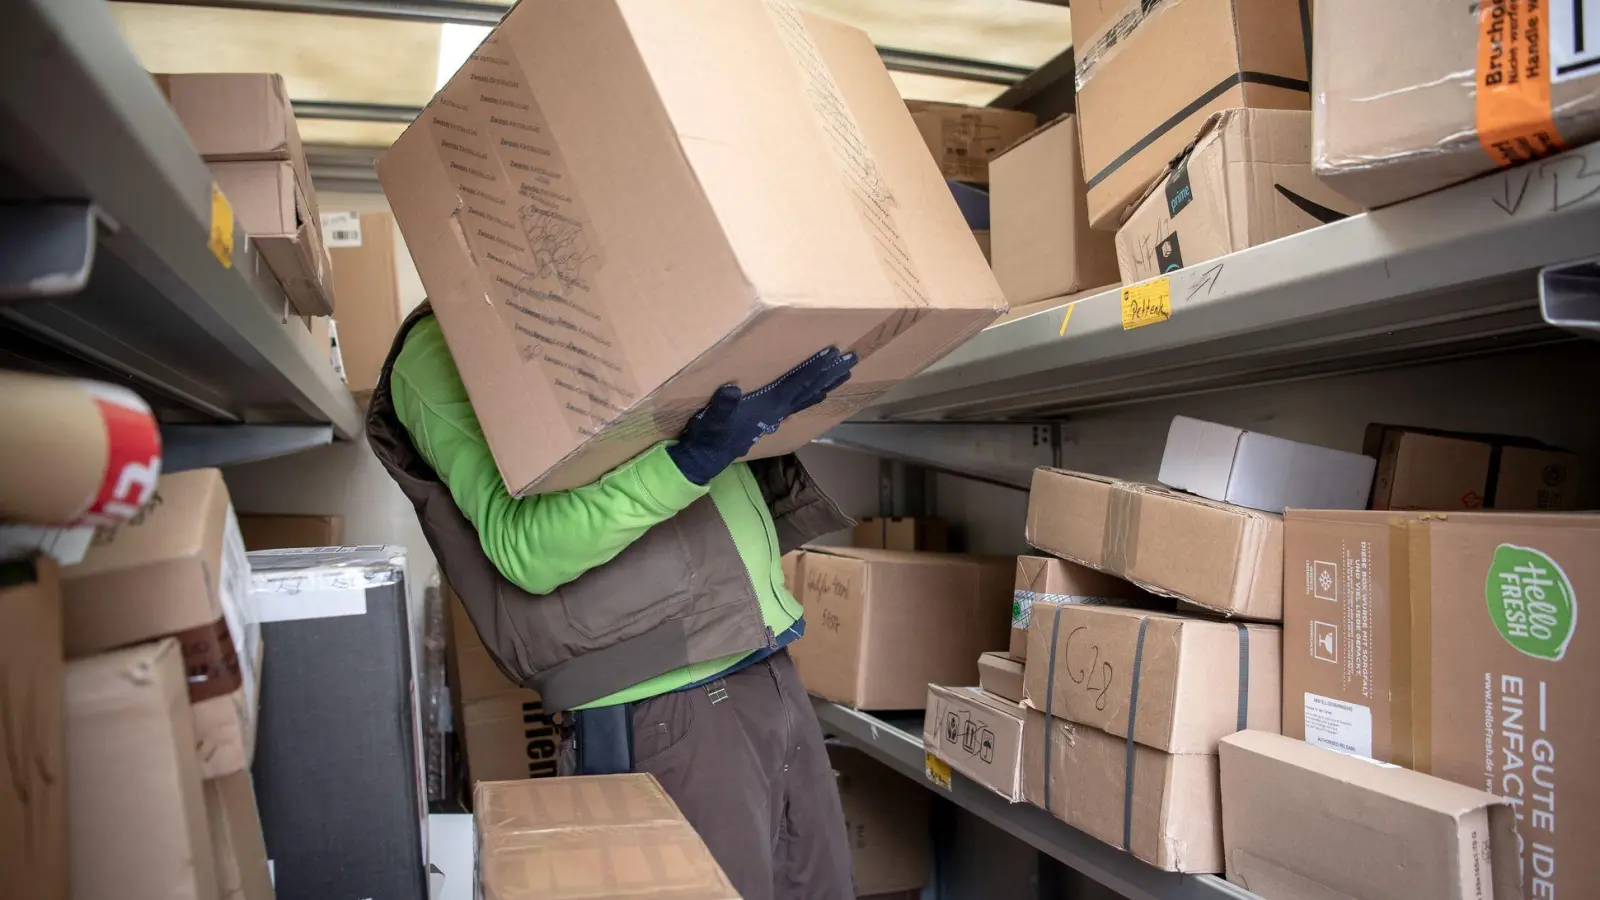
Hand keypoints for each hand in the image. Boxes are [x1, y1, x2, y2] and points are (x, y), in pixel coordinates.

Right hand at [668, 347, 857, 485]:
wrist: (707, 458)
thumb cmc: (709, 436)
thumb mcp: (711, 419)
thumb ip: (722, 406)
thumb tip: (732, 390)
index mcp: (768, 406)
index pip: (796, 383)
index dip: (814, 368)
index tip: (831, 353)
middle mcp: (777, 411)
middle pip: (811, 389)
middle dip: (830, 374)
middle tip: (852, 358)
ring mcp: (775, 415)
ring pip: (808, 396)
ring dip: (827, 383)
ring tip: (845, 371)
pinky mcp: (770, 418)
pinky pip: (798, 403)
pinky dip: (812, 395)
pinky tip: (819, 393)